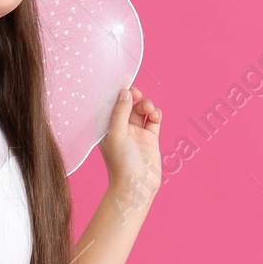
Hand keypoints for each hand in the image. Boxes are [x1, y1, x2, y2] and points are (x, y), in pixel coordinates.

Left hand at [97, 83, 161, 202]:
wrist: (137, 186)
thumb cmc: (121, 163)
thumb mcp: (116, 134)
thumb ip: (120, 112)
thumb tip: (125, 92)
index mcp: (106, 127)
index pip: (111, 104)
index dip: (117, 91)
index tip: (124, 77)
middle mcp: (120, 129)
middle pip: (128, 104)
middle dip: (134, 97)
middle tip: (138, 95)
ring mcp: (136, 133)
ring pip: (142, 110)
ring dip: (147, 105)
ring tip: (150, 110)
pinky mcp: (150, 139)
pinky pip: (153, 120)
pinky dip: (156, 114)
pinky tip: (156, 116)